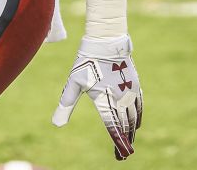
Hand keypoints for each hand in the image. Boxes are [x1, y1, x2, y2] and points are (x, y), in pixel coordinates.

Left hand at [51, 35, 142, 160]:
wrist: (106, 41)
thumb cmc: (86, 62)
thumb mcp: (73, 84)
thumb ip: (66, 105)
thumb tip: (56, 124)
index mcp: (105, 99)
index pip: (113, 127)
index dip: (118, 143)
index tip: (122, 155)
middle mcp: (121, 97)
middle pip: (126, 125)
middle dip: (126, 142)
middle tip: (124, 155)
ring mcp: (130, 91)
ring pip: (134, 117)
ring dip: (132, 131)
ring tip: (129, 143)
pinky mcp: (135, 84)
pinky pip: (140, 106)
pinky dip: (138, 117)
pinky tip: (137, 124)